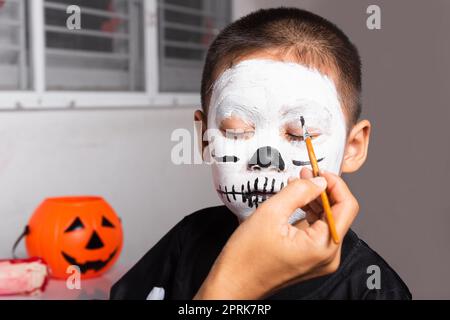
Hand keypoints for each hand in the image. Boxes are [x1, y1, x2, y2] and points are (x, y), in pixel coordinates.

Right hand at [194, 168, 358, 298]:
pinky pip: (317, 230)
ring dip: (315, 200)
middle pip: (338, 213)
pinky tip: (296, 201)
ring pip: (327, 220)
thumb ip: (298, 191)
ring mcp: (320, 259)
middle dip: (323, 190)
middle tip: (306, 173)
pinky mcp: (310, 258)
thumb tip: (317, 180)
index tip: (320, 171)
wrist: (233, 282)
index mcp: (323, 246)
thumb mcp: (270, 213)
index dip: (335, 184)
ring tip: (298, 184)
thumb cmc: (246, 257)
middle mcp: (327, 256)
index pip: (347, 206)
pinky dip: (308, 213)